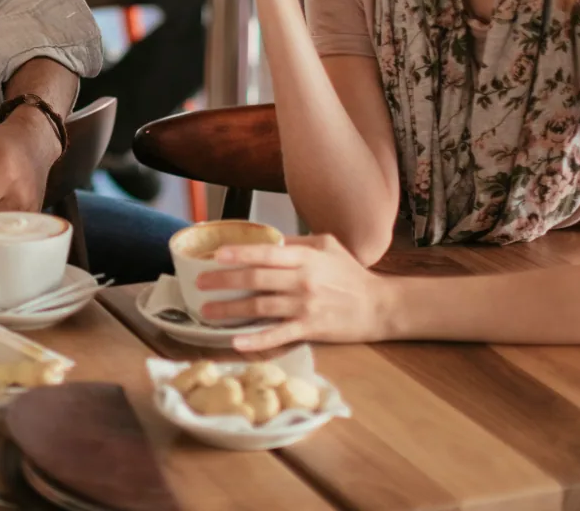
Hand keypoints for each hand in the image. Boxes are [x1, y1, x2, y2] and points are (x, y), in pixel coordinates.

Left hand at [195, 234, 393, 351]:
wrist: (380, 306)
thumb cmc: (351, 275)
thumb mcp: (327, 246)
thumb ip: (297, 242)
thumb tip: (267, 238)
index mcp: (306, 257)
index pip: (265, 252)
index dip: (238, 253)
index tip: (215, 255)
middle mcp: (303, 280)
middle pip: (255, 280)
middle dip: (223, 281)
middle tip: (199, 283)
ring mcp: (305, 306)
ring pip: (260, 307)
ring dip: (230, 310)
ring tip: (207, 311)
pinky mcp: (310, 329)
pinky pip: (278, 335)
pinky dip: (256, 340)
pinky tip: (236, 342)